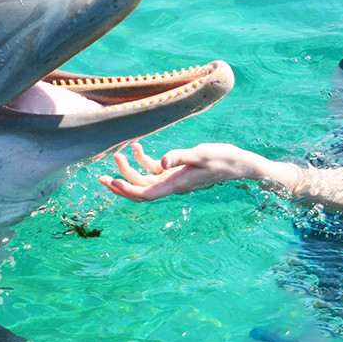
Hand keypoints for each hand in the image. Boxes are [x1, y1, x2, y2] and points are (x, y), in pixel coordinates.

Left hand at [98, 141, 262, 201]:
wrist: (238, 163)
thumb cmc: (222, 159)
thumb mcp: (201, 155)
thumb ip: (180, 157)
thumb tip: (161, 162)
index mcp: (175, 184)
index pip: (146, 193)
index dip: (127, 191)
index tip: (112, 183)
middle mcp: (171, 184)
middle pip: (140, 189)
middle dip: (122, 182)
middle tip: (104, 174)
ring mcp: (173, 178)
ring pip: (145, 179)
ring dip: (130, 169)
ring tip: (118, 155)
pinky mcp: (177, 170)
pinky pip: (155, 169)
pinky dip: (143, 160)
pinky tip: (136, 147)